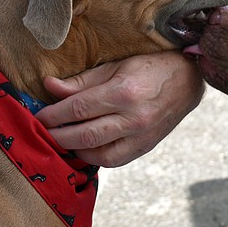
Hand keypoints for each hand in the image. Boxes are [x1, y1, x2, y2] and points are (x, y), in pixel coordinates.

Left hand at [36, 51, 204, 166]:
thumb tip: (50, 87)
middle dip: (58, 135)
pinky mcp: (146, 146)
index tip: (39, 116)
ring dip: (75, 150)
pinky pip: (115, 160)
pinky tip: (85, 149)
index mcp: (124, 92)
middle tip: (42, 133)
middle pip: (85, 134)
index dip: (54, 114)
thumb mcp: (116, 66)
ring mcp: (142, 136)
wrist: (188, 80)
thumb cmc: (150, 67)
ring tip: (61, 141)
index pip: (78, 108)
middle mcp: (134, 118)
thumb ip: (82, 81)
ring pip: (99, 154)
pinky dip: (95, 158)